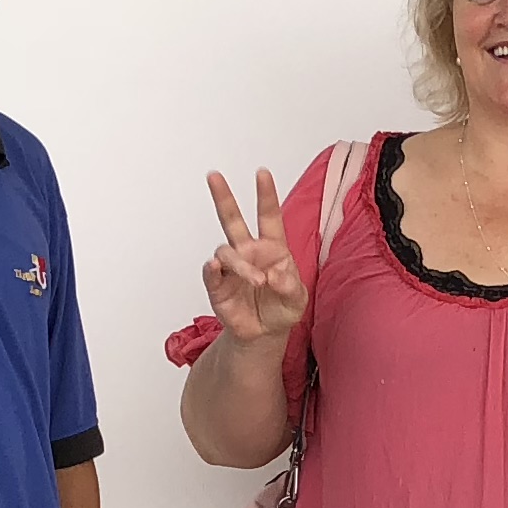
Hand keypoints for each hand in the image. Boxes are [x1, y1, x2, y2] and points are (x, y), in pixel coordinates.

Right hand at [200, 166, 307, 345]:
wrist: (264, 333)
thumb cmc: (282, 309)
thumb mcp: (297, 300)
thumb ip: (290, 286)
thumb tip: (274, 274)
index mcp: (272, 248)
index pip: (268, 216)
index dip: (266, 195)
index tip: (262, 173)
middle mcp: (248, 252)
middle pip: (232, 219)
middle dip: (223, 197)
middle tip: (214, 176)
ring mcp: (231, 268)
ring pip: (226, 252)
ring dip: (240, 264)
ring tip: (257, 281)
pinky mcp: (218, 286)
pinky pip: (210, 273)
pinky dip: (211, 269)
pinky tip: (216, 269)